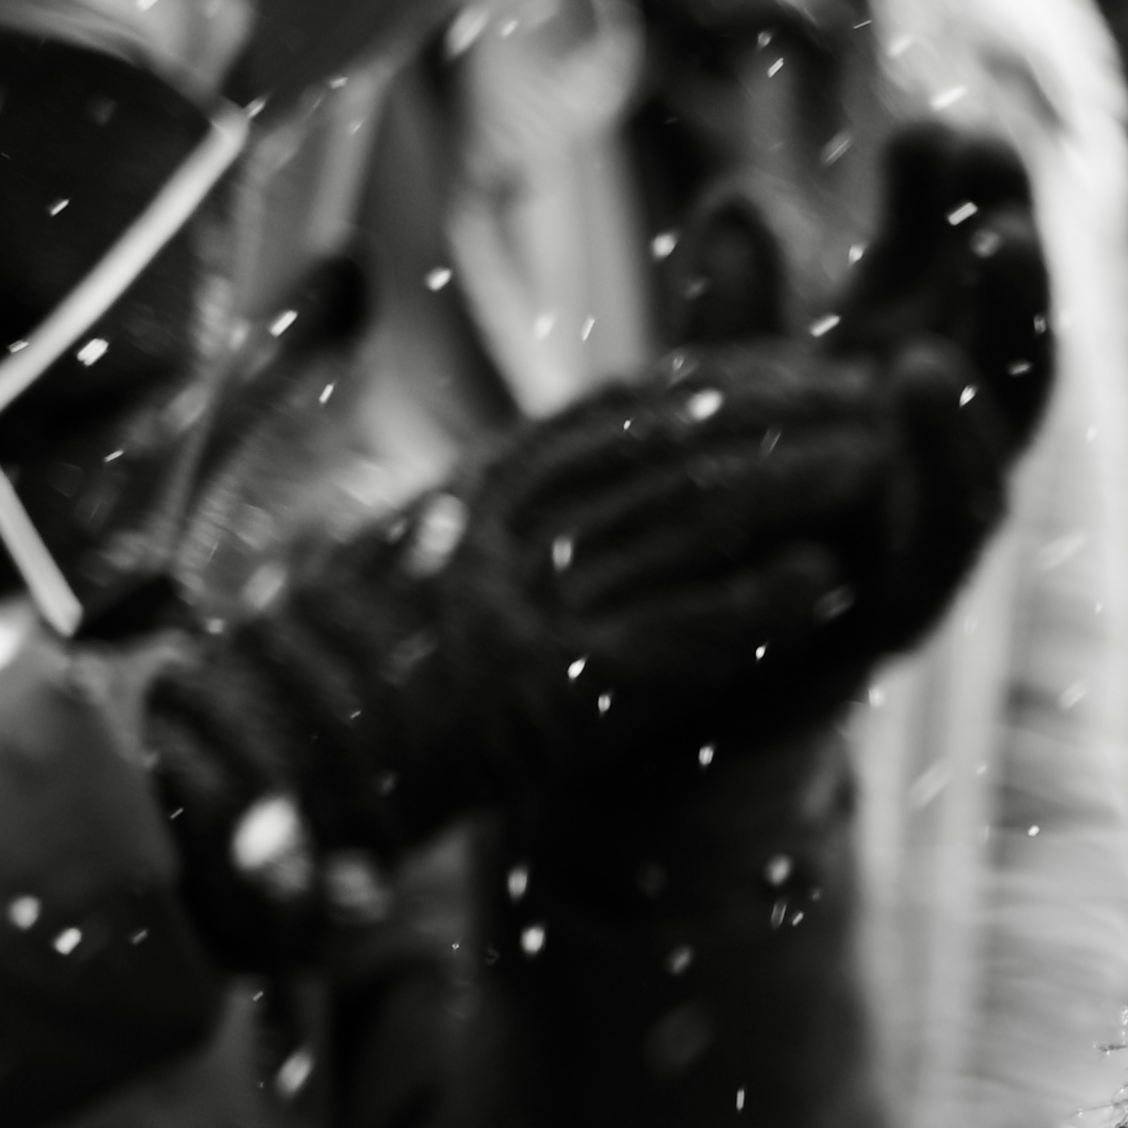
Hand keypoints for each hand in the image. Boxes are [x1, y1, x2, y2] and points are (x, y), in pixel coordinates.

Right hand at [139, 125, 1058, 943]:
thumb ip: (437, 491)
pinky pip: (665, 641)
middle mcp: (497, 535)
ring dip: (791, 493)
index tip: (805, 363)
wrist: (241, 765)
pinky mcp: (539, 697)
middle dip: (780, 416)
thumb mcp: (378, 555)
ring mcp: (518, 611)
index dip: (722, 384)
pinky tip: (832, 588)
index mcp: (469, 497)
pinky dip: (750, 609)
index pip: (617, 415)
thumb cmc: (302, 674)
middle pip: (665, 450)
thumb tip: (406, 367)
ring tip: (885, 468)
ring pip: (681, 526)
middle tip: (877, 392)